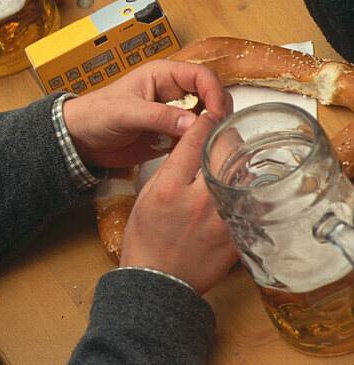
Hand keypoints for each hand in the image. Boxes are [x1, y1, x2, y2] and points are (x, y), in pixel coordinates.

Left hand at [62, 59, 231, 168]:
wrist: (80, 139)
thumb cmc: (95, 114)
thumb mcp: (124, 112)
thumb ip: (158, 116)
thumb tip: (194, 123)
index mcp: (163, 75)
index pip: (202, 76)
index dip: (215, 92)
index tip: (217, 114)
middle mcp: (173, 93)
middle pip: (212, 97)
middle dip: (218, 113)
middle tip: (216, 133)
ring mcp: (174, 115)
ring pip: (207, 120)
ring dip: (211, 131)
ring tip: (209, 145)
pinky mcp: (171, 136)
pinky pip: (195, 139)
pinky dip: (200, 146)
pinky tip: (199, 155)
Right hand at [119, 111, 238, 293]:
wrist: (157, 281)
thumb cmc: (146, 239)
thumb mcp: (147, 195)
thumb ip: (170, 169)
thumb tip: (190, 145)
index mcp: (168, 187)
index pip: (193, 140)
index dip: (205, 121)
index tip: (209, 115)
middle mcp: (197, 200)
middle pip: (224, 151)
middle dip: (227, 135)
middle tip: (226, 133)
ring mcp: (220, 219)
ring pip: (243, 174)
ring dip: (241, 160)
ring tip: (238, 156)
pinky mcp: (235, 236)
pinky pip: (250, 203)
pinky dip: (249, 190)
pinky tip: (245, 185)